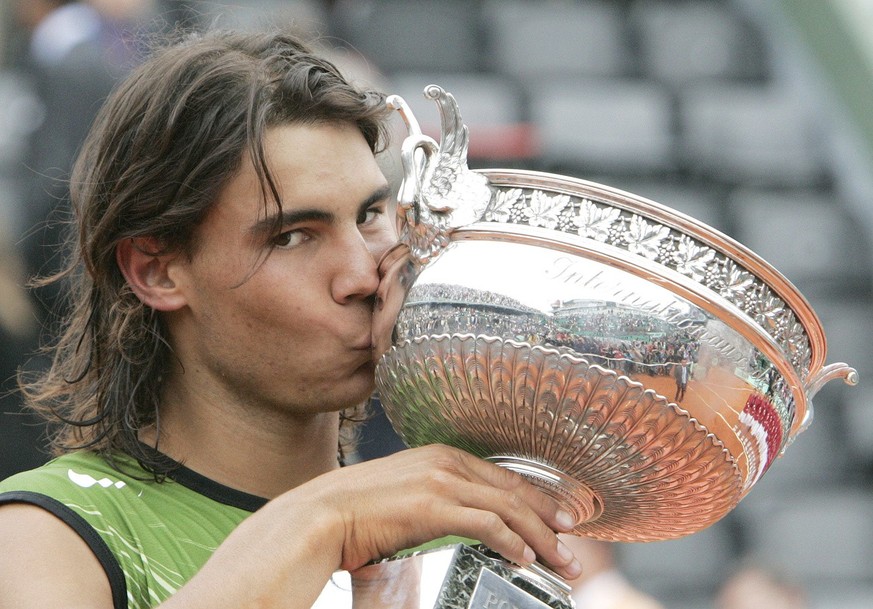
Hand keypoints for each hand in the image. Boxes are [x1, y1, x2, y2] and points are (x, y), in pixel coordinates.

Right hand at [299, 444, 582, 578]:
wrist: (321, 514)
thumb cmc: (358, 510)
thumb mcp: (404, 493)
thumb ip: (435, 499)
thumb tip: (458, 520)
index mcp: (441, 456)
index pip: (502, 476)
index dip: (536, 497)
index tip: (558, 517)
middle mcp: (446, 463)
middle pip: (513, 490)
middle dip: (548, 517)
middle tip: (573, 540)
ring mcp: (439, 482)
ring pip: (507, 508)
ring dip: (539, 537)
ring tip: (560, 560)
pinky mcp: (432, 506)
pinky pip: (485, 525)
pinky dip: (511, 541)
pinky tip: (525, 558)